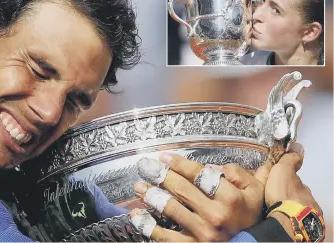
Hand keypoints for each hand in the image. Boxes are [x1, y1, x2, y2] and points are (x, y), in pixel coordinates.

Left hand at [133, 153, 271, 241]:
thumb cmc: (249, 216)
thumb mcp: (254, 191)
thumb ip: (236, 173)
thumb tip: (211, 167)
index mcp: (230, 198)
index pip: (199, 174)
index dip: (179, 163)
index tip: (164, 156)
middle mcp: (215, 215)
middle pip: (181, 189)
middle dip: (160, 175)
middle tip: (146, 166)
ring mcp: (203, 233)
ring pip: (170, 209)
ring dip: (151, 195)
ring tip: (139, 187)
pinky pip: (166, 236)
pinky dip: (148, 225)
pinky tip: (137, 215)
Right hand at [264, 144, 322, 234]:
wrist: (288, 221)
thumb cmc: (284, 195)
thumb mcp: (283, 171)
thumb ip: (290, 160)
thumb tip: (298, 146)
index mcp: (304, 189)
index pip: (296, 182)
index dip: (287, 181)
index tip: (278, 183)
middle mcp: (309, 201)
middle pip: (298, 195)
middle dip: (290, 195)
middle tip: (276, 196)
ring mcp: (308, 214)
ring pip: (298, 207)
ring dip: (290, 206)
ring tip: (277, 208)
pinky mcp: (305, 228)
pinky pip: (297, 219)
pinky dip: (291, 217)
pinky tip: (282, 218)